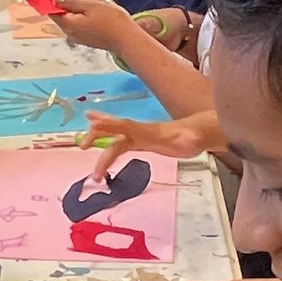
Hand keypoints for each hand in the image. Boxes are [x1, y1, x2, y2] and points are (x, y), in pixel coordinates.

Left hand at [48, 0, 137, 53]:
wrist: (127, 39)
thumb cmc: (111, 21)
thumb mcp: (90, 5)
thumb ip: (71, 2)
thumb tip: (55, 0)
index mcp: (68, 25)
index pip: (52, 12)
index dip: (53, 0)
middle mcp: (70, 34)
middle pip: (61, 16)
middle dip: (66, 5)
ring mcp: (79, 38)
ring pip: (71, 21)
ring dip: (76, 11)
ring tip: (90, 3)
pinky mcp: (88, 40)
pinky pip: (79, 26)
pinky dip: (83, 18)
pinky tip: (95, 13)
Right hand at [81, 110, 220, 172]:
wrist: (199, 134)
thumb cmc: (194, 137)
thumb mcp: (191, 139)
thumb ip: (188, 139)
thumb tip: (188, 140)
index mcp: (148, 131)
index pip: (126, 126)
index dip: (110, 124)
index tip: (92, 122)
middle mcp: (140, 131)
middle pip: (114, 130)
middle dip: (97, 134)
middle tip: (82, 146)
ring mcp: (139, 136)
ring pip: (114, 139)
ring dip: (99, 145)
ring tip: (87, 157)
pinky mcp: (141, 143)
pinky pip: (120, 145)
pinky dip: (108, 150)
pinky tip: (102, 157)